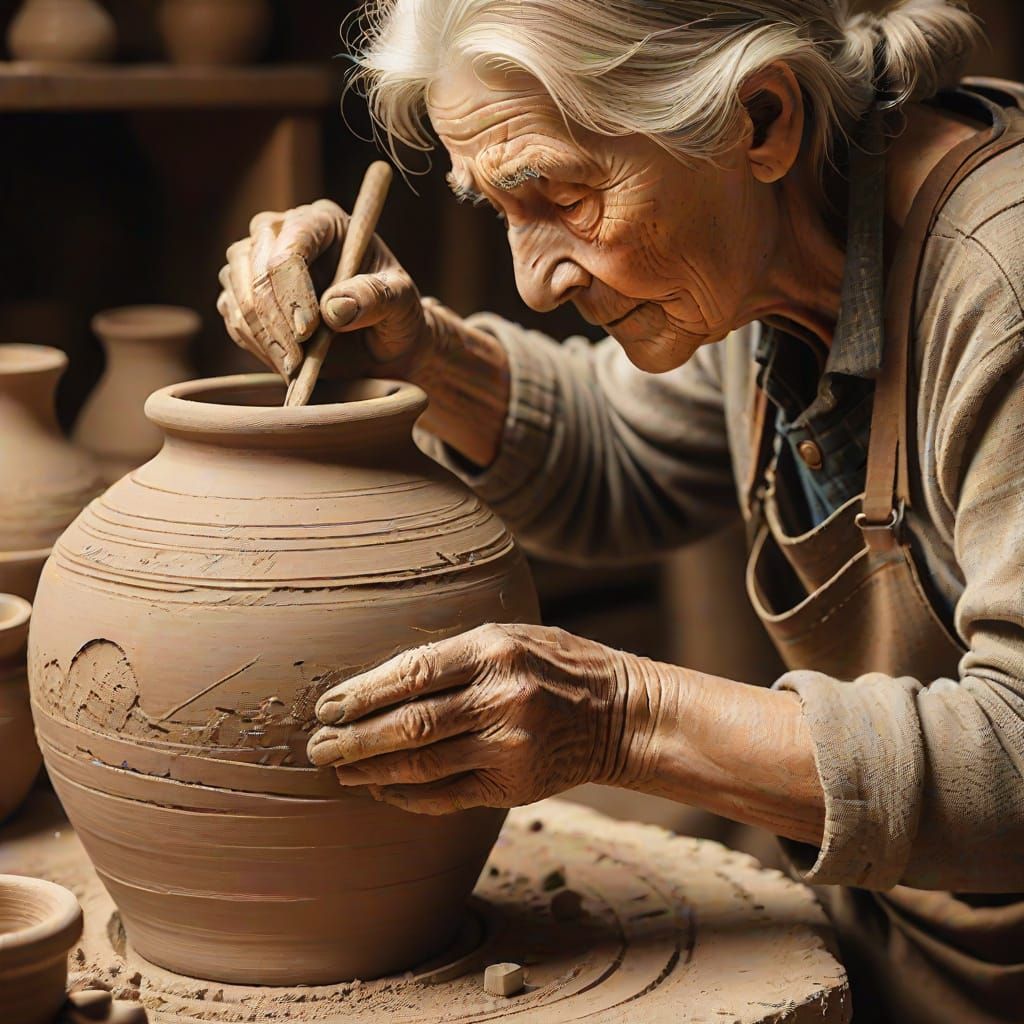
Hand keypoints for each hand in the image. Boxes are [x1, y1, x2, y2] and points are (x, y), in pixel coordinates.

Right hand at [216, 199, 435, 378]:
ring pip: (238, 294)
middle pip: (253, 268)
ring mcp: (256, 261)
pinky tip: (284, 362)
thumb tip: (335, 307)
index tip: (309, 331)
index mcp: (323, 222)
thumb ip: (377, 298)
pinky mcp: (244, 293)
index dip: (293, 290)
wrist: (380, 347)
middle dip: (274, 320)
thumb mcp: (402, 306)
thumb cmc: (395, 317)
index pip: (290, 247)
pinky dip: (255, 345)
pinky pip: (233, 317)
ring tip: (295, 366)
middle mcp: (282, 232)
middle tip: (298, 360)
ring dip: (263, 337)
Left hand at [305, 624, 657, 814]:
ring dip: (372, 770)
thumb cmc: (557, 664)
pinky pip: (448, 795)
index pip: (413, 673)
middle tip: (316, 747)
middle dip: (354, 738)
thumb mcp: (514, 635)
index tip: (328, 707)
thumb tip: (383, 680)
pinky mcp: (515, 785)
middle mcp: (501, 698)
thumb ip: (457, 654)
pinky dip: (409, 796)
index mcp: (495, 650)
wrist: (620, 714)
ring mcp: (510, 745)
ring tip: (339, 770)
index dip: (363, 693)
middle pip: (410, 724)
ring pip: (423, 764)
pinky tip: (382, 791)